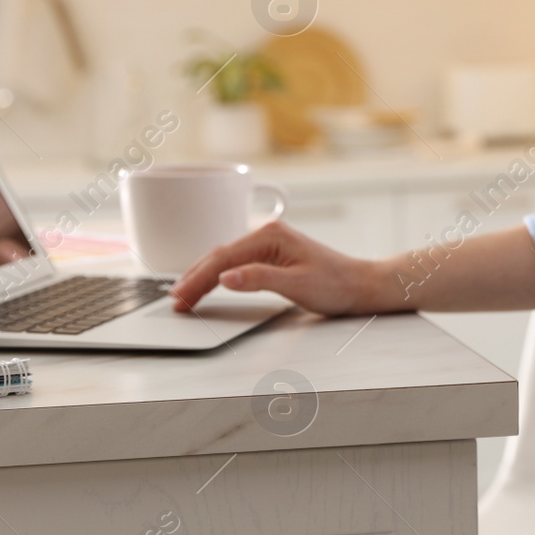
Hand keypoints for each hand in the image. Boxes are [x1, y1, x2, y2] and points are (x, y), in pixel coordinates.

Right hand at [170, 221, 388, 316]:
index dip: (198, 279)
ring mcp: (269, 242)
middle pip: (219, 256)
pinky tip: (208, 283)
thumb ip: (259, 279)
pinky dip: (218, 274)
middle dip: (194, 278)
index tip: (180, 298)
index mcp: (270, 236)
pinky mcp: (272, 253)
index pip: (223, 259)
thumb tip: (225, 278)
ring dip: (203, 276)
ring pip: (225, 258)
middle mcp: (266, 233)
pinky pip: (236, 261)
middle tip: (174, 301)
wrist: (360, 285)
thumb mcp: (297, 285)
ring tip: (183, 294)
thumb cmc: (335, 285)